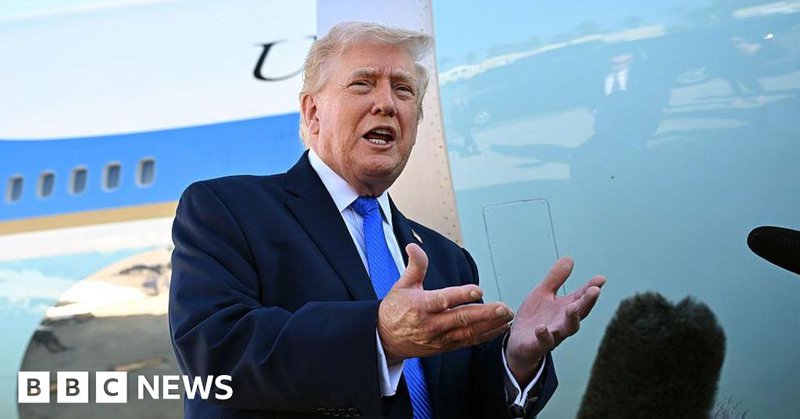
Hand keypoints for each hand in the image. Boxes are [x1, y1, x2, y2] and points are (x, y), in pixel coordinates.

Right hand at [378, 244, 513, 363]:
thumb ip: (415, 266)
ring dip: (490, 325)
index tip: (478, 290)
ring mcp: (440, 338)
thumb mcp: (401, 285)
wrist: (385, 339)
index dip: (461, 295)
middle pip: (461, 319)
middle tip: (504, 308)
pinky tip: (499, 328)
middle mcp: (431, 324)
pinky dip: (485, 335)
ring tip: (507, 316)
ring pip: (468, 332)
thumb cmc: (395, 310)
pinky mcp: (445, 346)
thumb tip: (414, 246)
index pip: (443, 300)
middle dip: (485, 314)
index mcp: (420, 306)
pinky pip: (468, 341)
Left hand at [506, 257, 604, 384]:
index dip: (591, 288)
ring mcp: (552, 334)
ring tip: (573, 307)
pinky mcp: (537, 345)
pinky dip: (544, 335)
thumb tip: (569, 258)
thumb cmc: (535, 317)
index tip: (601, 279)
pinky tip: (541, 328)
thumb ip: (555, 279)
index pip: (581, 297)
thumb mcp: (543, 293)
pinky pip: (543, 342)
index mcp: (565, 308)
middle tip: (595, 291)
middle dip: (587, 302)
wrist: (517, 344)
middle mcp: (563, 322)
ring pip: (567, 329)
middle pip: (579, 312)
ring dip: (571, 319)